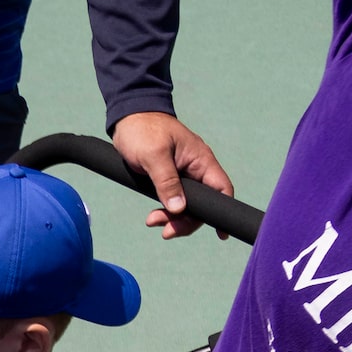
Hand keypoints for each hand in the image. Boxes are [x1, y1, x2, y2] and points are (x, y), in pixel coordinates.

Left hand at [110, 112, 234, 240]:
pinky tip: (153, 216)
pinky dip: (165, 211)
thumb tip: (179, 209)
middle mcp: (196, 169)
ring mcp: (183, 175)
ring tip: (152, 220)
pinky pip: (173, 201)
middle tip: (165, 231)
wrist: (128, 118)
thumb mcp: (154, 155)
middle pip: (202, 205)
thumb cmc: (143, 130)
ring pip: (186, 206)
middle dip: (185, 221)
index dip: (222, 211)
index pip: (221, 189)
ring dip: (172, 218)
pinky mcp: (169, 179)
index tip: (220, 234)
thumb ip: (167, 181)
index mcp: (201, 160)